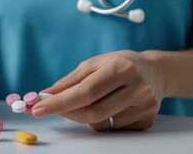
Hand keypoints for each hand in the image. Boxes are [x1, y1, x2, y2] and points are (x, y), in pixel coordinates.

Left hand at [32, 50, 162, 130]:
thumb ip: (69, 81)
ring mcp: (145, 106)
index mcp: (121, 68)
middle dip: (67, 112)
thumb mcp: (93, 64)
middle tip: (51, 109)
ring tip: (93, 99)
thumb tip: (45, 96)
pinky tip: (110, 105)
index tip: (38, 109)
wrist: (154, 71)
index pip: (86, 91)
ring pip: (101, 123)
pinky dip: (101, 120)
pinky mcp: (147, 120)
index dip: (60, 102)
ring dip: (85, 115)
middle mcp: (137, 88)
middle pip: (93, 112)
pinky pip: (112, 128)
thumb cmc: (118, 64)